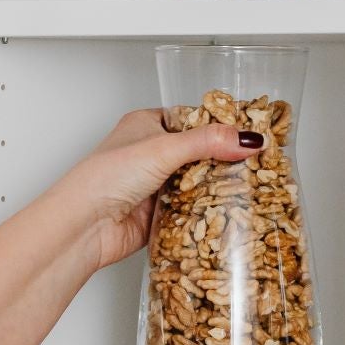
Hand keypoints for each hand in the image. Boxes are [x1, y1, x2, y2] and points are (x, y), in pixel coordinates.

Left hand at [58, 108, 262, 271]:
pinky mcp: (160, 213)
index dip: (222, 126)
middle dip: (225, 159)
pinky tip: (230, 211)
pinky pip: (193, 209)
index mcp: (147, 124)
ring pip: (198, 182)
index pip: (194, 119)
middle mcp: (150, 153)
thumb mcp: (162, 149)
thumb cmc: (104, 178)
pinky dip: (208, 210)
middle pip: (199, 153)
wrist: (85, 225)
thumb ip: (208, 142)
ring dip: (218, 187)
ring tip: (254, 186)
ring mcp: (156, 184)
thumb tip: (247, 139)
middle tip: (260, 162)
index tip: (252, 132)